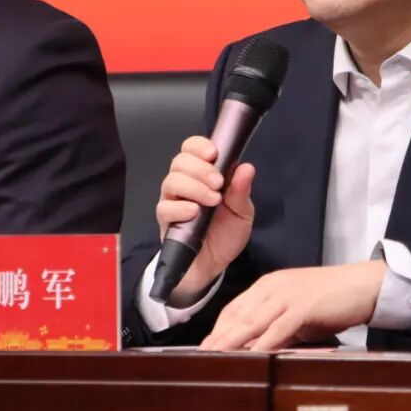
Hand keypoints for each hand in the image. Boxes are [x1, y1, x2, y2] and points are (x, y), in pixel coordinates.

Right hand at [157, 136, 254, 305]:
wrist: (214, 264)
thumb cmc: (225, 233)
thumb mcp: (242, 212)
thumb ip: (241, 191)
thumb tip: (246, 167)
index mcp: (202, 175)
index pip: (191, 149)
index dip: (199, 146)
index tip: (214, 154)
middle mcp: (184, 184)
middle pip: (180, 161)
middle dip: (201, 169)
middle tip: (218, 183)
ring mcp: (173, 202)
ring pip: (171, 181)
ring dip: (194, 187)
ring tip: (212, 200)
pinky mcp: (166, 222)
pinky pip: (164, 208)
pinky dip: (180, 207)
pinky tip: (194, 212)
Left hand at [199, 261, 386, 351]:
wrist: (363, 285)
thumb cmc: (332, 299)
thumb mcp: (298, 313)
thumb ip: (277, 327)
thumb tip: (257, 348)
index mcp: (270, 285)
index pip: (235, 308)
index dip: (218, 329)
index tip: (205, 347)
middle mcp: (274, 286)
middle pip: (238, 315)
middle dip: (218, 337)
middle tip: (201, 356)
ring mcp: (288, 294)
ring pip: (252, 320)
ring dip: (232, 341)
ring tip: (216, 357)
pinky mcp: (303, 305)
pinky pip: (278, 327)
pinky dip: (264, 342)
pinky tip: (253, 355)